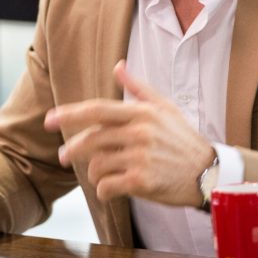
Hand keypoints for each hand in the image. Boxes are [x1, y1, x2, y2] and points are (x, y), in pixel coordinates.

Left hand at [43, 60, 214, 206]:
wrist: (208, 173)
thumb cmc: (183, 139)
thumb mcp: (164, 108)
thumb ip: (137, 88)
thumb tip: (118, 66)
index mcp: (142, 113)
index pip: (98, 110)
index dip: (70, 114)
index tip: (49, 119)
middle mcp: (140, 133)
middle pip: (91, 139)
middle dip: (72, 149)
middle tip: (64, 156)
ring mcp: (140, 158)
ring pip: (96, 165)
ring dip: (92, 173)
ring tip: (101, 174)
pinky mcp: (142, 182)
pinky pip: (106, 187)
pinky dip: (103, 190)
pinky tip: (110, 190)